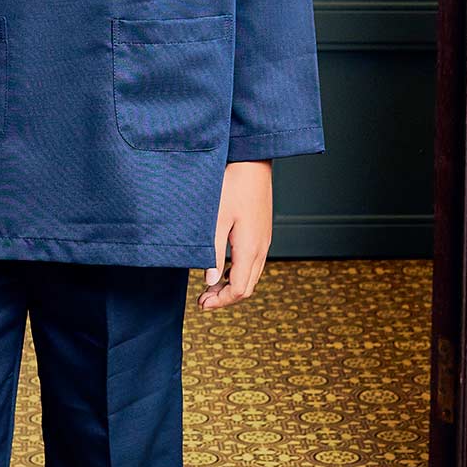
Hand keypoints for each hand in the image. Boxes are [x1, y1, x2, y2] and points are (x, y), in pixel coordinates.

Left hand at [198, 159, 272, 309]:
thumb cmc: (232, 185)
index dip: (221, 302)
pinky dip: (237, 273)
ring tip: (208, 289)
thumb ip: (212, 252)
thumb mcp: (216, 220)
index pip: (239, 289)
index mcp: (250, 248)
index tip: (202, 305)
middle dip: (225, 298)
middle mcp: (261, 248)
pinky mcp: (262, 233)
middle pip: (247, 287)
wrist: (252, 162)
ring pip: (251, 276)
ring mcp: (264, 241)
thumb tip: (209, 281)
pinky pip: (253, 263)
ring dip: (231, 286)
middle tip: (202, 301)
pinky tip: (220, 270)